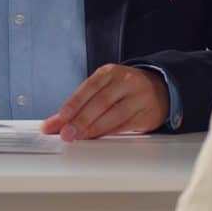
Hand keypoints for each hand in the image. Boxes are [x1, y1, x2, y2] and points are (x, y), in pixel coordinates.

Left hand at [40, 64, 168, 141]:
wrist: (158, 89)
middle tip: (66, 133)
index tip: (61, 117)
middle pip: (101, 101)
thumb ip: (77, 105)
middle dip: (81, 119)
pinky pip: (126, 125)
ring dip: (94, 128)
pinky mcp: (146, 114)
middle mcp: (125, 82)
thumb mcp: (101, 89)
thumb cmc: (123, 89)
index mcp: (110, 72)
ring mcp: (138, 97)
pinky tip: (98, 138)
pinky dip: (110, 132)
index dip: (74, 103)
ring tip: (79, 137)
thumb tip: (53, 123)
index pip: (89, 87)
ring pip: (114, 114)